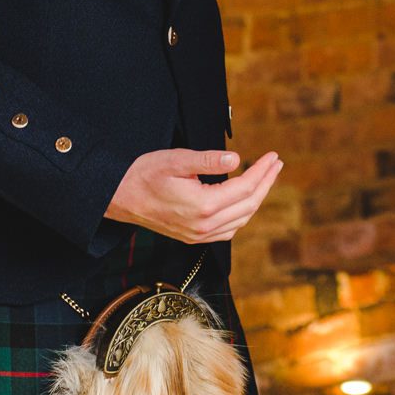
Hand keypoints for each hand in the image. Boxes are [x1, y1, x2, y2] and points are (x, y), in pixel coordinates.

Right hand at [106, 148, 282, 242]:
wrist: (118, 197)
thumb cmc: (145, 174)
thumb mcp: (177, 159)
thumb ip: (208, 160)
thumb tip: (236, 159)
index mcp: (203, 206)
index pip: (245, 188)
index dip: (262, 171)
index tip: (273, 156)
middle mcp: (204, 226)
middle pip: (249, 205)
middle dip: (266, 183)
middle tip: (276, 164)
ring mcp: (198, 236)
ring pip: (241, 220)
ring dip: (257, 199)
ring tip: (266, 178)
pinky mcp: (193, 237)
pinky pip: (228, 230)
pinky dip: (242, 214)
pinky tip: (245, 200)